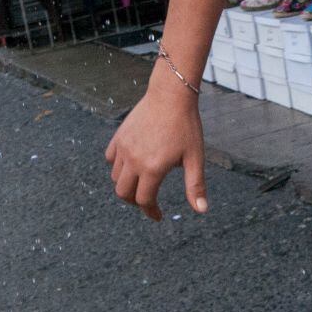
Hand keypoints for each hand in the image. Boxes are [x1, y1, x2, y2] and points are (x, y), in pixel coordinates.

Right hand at [104, 79, 207, 220]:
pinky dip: (116, 167)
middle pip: (124, 193)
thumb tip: (201, 210)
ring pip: (115, 177)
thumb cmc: (186, 126)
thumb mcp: (195, 158)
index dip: (151, 211)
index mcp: (152, 169)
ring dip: (126, 185)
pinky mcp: (119, 136)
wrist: (170, 95)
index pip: (144, 200)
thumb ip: (195, 186)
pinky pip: (110, 158)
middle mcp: (133, 160)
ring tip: (140, 184)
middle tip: (147, 202)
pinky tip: (130, 165)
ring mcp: (123, 148)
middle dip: (135, 202)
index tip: (158, 215)